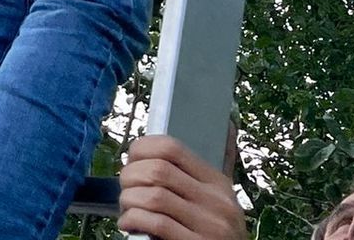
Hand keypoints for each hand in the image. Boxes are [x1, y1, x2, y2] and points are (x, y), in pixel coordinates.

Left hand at [117, 135, 244, 239]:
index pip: (172, 148)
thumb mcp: (222, 201)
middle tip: (124, 189)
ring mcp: (209, 226)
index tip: (131, 161)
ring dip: (129, 201)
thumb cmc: (217, 234)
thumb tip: (229, 124)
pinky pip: (156, 223)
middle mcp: (217, 201)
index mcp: (218, 183)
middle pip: (157, 170)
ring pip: (153, 196)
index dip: (141, 149)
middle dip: (130, 177)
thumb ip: (222, 166)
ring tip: (127, 209)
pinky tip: (130, 225)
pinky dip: (134, 221)